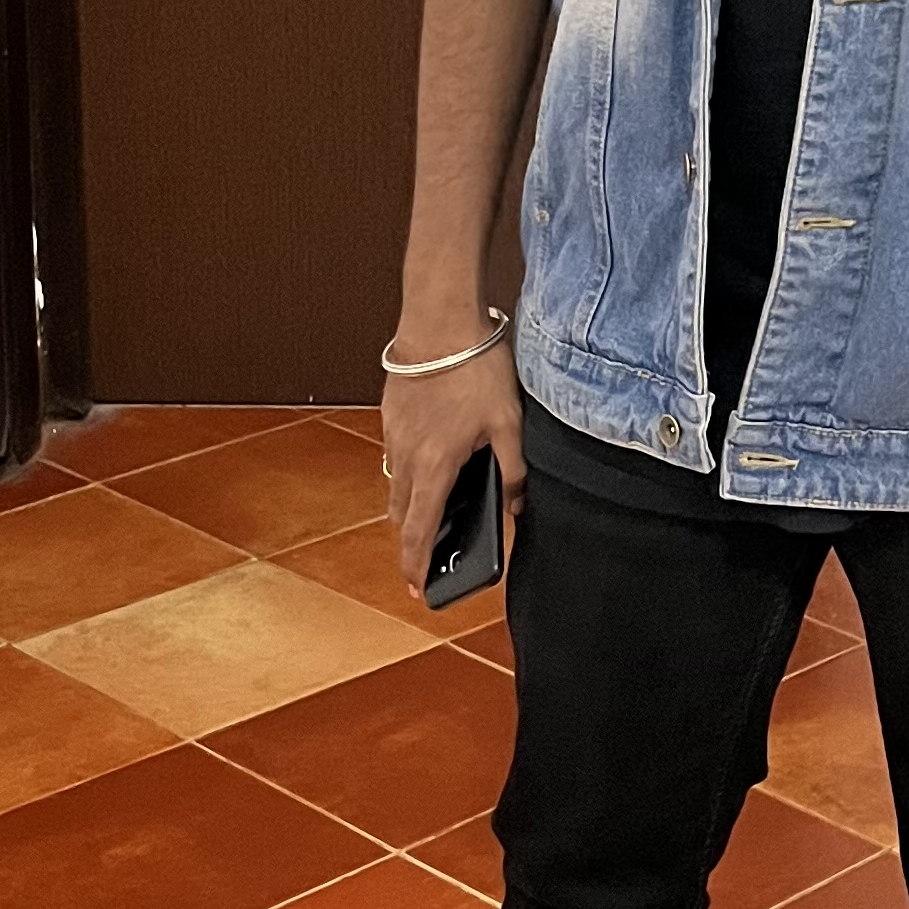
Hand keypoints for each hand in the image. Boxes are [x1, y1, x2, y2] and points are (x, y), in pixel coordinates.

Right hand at [383, 329, 527, 594]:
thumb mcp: (509, 423)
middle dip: (414, 538)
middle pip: (402, 514)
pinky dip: (410, 468)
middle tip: (432, 553)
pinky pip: (397, 453)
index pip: (419, 531)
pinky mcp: (391, 413)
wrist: (440, 319)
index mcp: (436, 466)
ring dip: (411, 502)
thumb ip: (515, 470)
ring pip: (397, 483)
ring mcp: (394, 433)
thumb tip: (516, 507)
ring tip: (436, 507)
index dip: (416, 565)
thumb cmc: (475, 368)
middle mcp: (407, 455)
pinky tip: (435, 457)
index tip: (417, 589)